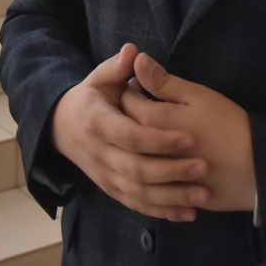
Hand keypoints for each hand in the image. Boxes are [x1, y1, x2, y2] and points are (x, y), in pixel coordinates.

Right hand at [50, 43, 208, 221]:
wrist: (61, 129)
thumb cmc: (89, 99)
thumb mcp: (98, 79)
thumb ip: (117, 67)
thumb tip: (133, 51)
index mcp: (98, 123)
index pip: (131, 136)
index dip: (160, 140)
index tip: (191, 138)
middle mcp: (99, 154)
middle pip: (137, 169)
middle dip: (172, 170)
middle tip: (204, 167)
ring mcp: (105, 176)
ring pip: (139, 193)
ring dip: (172, 197)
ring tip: (203, 194)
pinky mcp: (112, 190)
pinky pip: (137, 205)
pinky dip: (163, 212)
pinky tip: (188, 214)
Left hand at [121, 52, 255, 211]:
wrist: (257, 170)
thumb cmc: (228, 125)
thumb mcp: (197, 96)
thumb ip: (163, 81)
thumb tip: (137, 60)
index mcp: (154, 120)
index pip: (126, 100)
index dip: (131, 89)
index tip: (141, 85)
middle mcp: (148, 150)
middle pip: (125, 130)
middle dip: (129, 116)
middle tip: (145, 107)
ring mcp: (157, 176)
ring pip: (133, 160)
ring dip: (137, 146)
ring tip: (155, 136)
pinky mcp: (168, 196)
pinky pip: (149, 188)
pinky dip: (149, 176)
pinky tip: (162, 165)